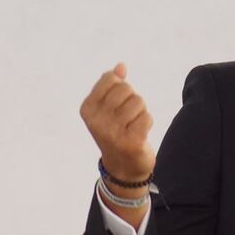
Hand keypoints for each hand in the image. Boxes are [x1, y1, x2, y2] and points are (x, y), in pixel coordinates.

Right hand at [80, 63, 155, 183]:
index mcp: (87, 108)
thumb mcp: (107, 108)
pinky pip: (147, 117)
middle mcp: (96, 121)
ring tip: (133, 126)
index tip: (117, 105)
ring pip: (139, 102)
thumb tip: (121, 66)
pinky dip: (147, 122)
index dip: (121, 88)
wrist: (122, 168)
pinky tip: (140, 133)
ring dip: (141, 112)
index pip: (110, 78)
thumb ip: (113, 86)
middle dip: (132, 99)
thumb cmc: (116, 132)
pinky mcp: (130, 142)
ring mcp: (112, 132)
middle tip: (128, 117)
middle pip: (126, 89)